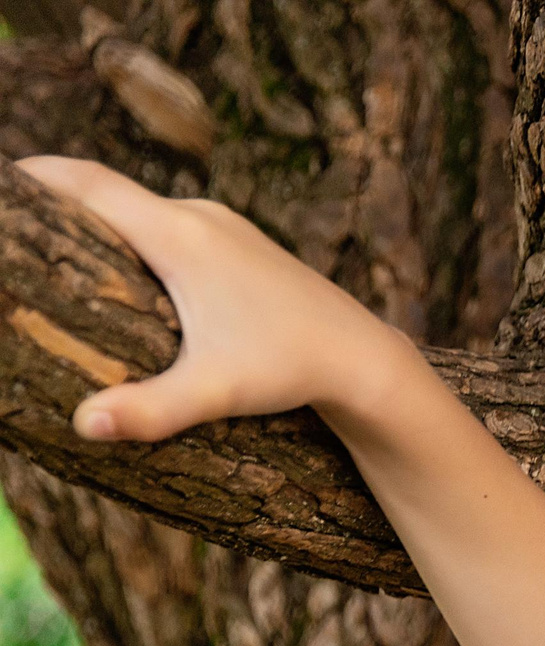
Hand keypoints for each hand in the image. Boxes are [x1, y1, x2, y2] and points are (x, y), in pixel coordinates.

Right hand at [12, 155, 409, 441]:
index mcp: (180, 236)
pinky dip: (138, 234)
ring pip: (144, 209)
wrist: (364, 358)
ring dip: (100, 218)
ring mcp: (226, 227)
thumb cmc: (290, 370)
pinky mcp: (244, 245)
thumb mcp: (217, 392)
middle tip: (14, 220)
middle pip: (110, 193)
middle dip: (57, 200)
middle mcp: (201, 218)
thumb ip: (150, 409)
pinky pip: (173, 224)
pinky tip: (122, 265)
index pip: (90, 185)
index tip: (0, 181)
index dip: (37, 177)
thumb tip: (85, 426)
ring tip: (53, 241)